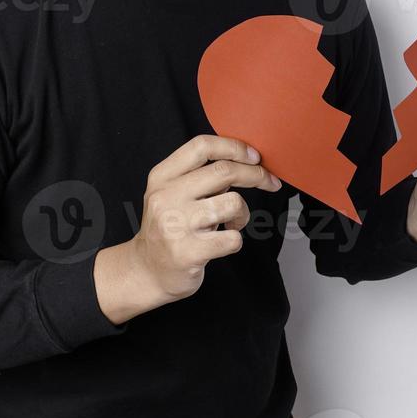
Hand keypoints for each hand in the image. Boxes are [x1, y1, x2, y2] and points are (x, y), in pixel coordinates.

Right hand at [127, 134, 282, 303]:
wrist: (147, 271)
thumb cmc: (169, 229)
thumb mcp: (172, 194)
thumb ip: (199, 176)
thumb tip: (243, 161)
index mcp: (161, 177)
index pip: (201, 146)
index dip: (234, 147)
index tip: (254, 156)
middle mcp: (165, 197)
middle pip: (224, 171)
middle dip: (256, 174)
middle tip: (269, 182)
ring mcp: (176, 225)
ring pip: (233, 203)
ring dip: (243, 214)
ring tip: (232, 223)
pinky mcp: (188, 252)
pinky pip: (232, 238)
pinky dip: (235, 240)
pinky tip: (222, 242)